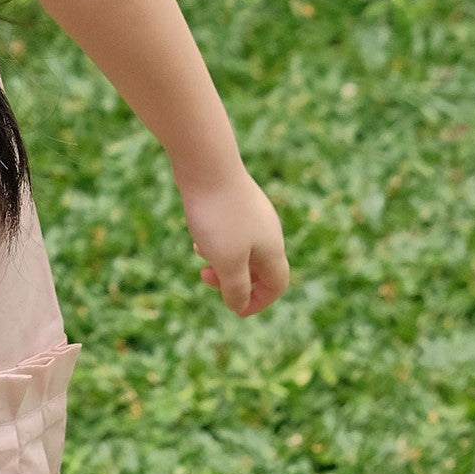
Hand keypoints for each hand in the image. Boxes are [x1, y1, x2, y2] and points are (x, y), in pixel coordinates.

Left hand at [181, 169, 289, 318]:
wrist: (207, 165)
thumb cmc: (218, 216)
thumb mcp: (227, 260)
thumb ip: (236, 288)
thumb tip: (239, 306)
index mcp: (273, 249)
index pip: (277, 284)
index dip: (259, 302)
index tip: (233, 308)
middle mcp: (268, 230)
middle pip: (259, 267)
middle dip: (233, 280)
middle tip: (205, 277)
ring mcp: (253, 213)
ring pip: (242, 248)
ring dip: (221, 259)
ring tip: (200, 252)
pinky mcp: (236, 200)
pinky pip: (231, 230)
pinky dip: (216, 239)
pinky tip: (197, 234)